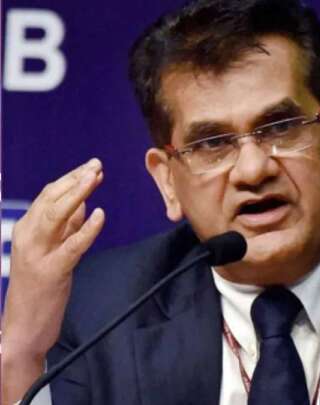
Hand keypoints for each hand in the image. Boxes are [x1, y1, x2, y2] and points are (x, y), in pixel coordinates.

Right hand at [1, 159, 104, 403]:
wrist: (23, 328)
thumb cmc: (40, 289)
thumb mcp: (52, 251)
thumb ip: (65, 228)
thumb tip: (84, 204)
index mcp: (26, 230)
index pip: (47, 196)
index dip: (70, 179)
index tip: (91, 167)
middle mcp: (27, 237)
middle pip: (50, 199)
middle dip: (74, 179)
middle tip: (96, 165)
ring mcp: (37, 254)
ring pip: (56, 215)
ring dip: (77, 194)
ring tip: (96, 178)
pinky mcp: (52, 272)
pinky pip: (71, 246)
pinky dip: (87, 229)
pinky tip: (101, 215)